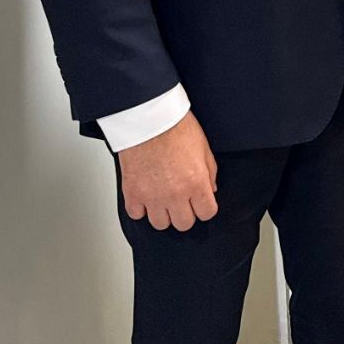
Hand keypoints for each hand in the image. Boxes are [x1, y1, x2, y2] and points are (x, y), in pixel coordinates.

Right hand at [118, 110, 217, 231]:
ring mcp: (152, 197)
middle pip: (184, 224)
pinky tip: (146, 195)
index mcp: (196, 183)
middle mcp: (175, 194)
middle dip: (185, 213)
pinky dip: (141, 208)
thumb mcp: (204, 148)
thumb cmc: (176, 127)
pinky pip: (137, 215)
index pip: (207, 213)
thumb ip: (210, 173)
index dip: (205, 207)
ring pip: (160, 224)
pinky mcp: (133, 194)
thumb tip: (211, 190)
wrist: (149, 119)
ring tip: (163, 198)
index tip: (201, 202)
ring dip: (163, 213)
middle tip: (182, 200)